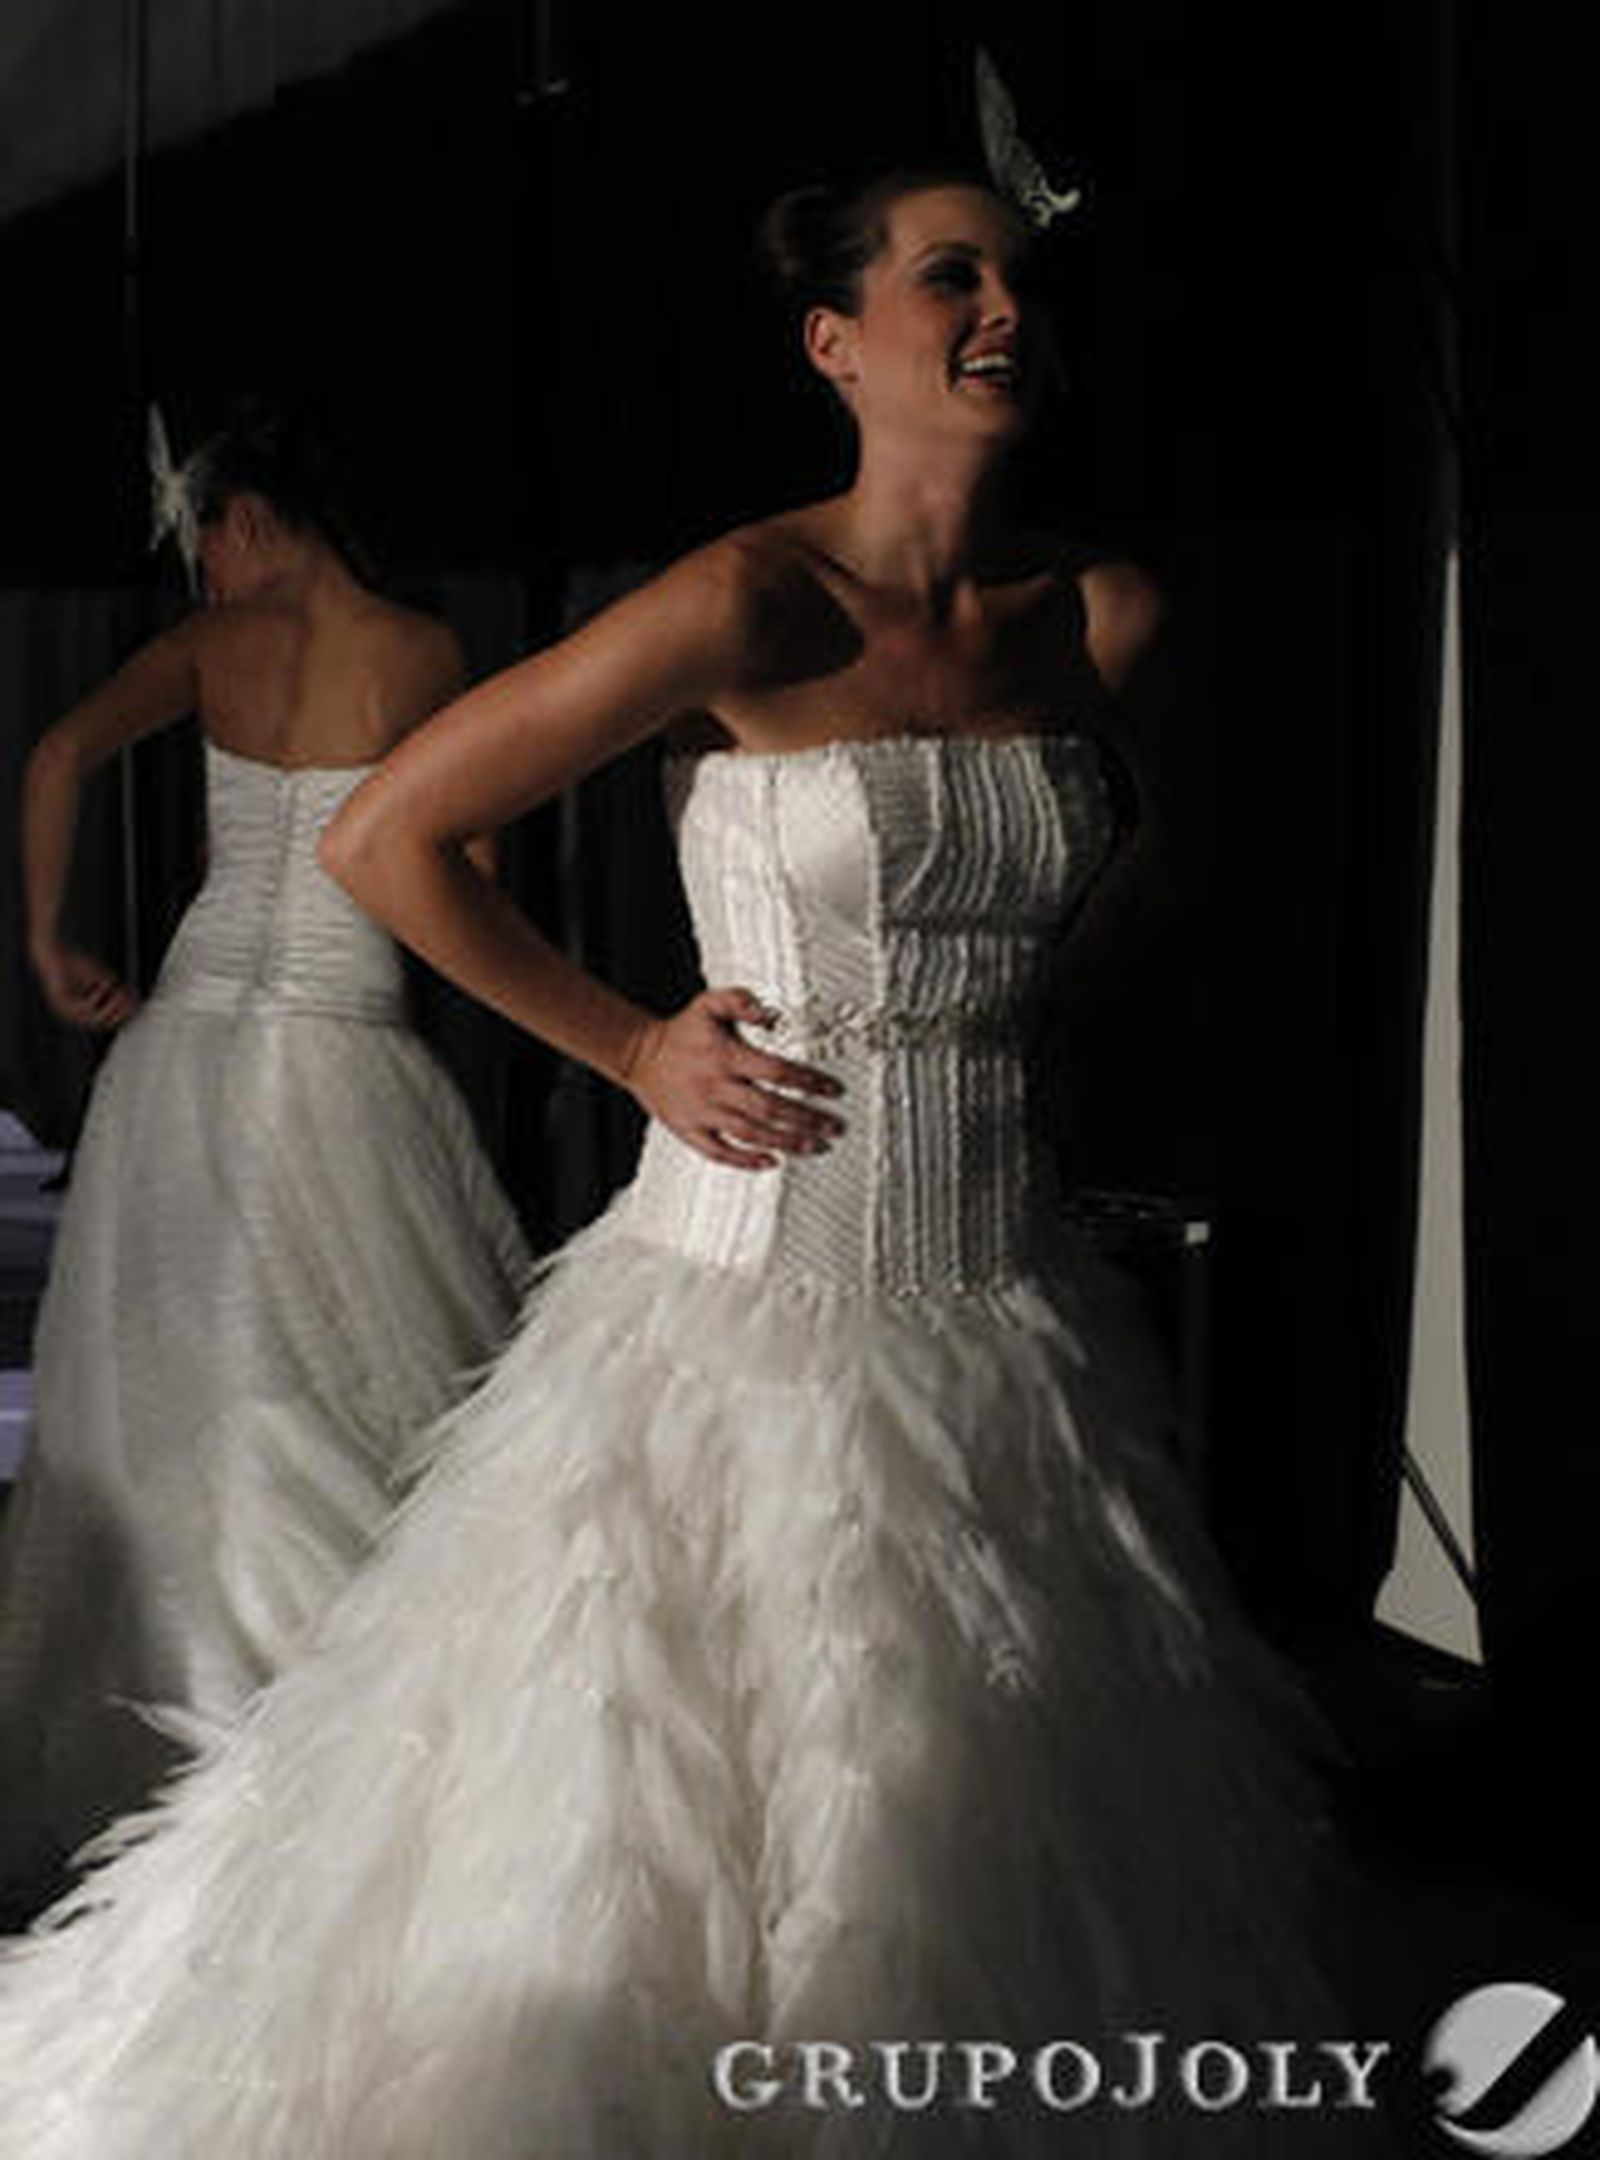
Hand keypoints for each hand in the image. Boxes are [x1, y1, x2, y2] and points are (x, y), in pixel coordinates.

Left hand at [30, 940, 138, 1030]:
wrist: (52, 953)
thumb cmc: (75, 964)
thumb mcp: (100, 978)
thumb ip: (115, 989)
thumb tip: (136, 1000)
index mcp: (81, 1013)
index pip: (107, 1021)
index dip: (124, 1015)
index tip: (137, 1005)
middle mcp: (72, 1016)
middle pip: (102, 1023)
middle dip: (120, 1012)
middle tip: (132, 1000)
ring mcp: (64, 1010)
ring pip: (94, 1018)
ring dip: (111, 1006)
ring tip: (120, 993)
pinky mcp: (61, 1002)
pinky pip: (84, 1006)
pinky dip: (96, 996)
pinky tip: (102, 986)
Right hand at [622, 987, 843, 1169]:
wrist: (638, 1055)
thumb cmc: (680, 1032)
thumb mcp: (708, 1004)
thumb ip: (741, 1000)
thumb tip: (770, 1015)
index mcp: (725, 1057)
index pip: (778, 1071)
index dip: (810, 1081)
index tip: (833, 1089)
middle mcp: (715, 1087)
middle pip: (771, 1108)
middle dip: (808, 1118)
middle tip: (834, 1125)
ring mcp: (702, 1113)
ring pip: (752, 1134)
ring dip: (788, 1142)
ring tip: (815, 1145)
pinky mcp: (690, 1131)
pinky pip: (720, 1153)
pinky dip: (747, 1161)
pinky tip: (772, 1162)